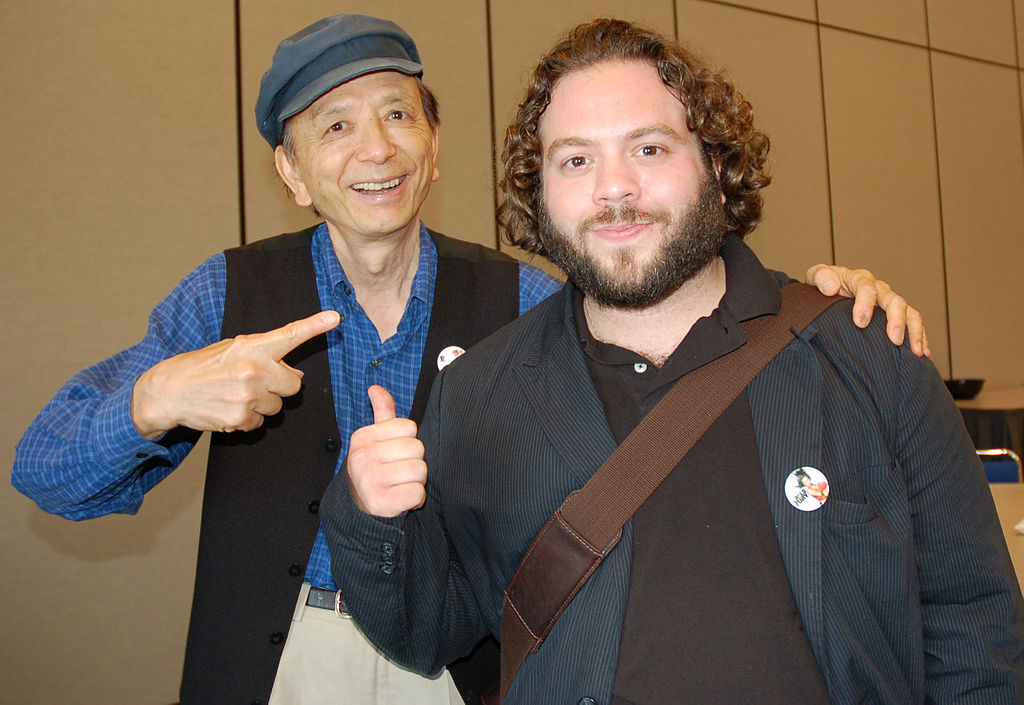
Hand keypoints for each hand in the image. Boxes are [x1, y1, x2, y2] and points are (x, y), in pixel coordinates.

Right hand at [131, 310, 340, 437]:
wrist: (168, 391)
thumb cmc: (203, 367)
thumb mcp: (232, 351)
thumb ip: (265, 358)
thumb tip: (296, 376)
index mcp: (251, 347)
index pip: (289, 334)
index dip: (314, 326)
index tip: (335, 317)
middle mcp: (253, 369)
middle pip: (294, 385)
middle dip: (280, 386)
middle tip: (255, 382)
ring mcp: (248, 396)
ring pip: (277, 407)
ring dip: (263, 404)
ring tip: (236, 395)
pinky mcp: (241, 419)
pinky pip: (261, 423)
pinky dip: (248, 420)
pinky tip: (229, 408)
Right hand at [347, 385, 427, 517]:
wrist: (362, 506)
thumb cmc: (375, 468)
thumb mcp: (376, 438)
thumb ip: (381, 412)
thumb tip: (375, 388)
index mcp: (363, 437)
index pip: (409, 427)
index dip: (408, 442)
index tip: (395, 454)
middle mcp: (362, 457)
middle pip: (417, 448)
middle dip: (414, 462)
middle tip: (399, 473)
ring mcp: (368, 480)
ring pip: (419, 471)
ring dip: (415, 482)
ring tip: (400, 485)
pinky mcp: (379, 502)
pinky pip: (417, 493)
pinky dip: (414, 499)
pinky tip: (401, 499)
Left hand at [805, 264, 929, 357]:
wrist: (828, 291)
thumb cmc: (823, 285)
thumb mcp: (815, 277)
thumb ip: (820, 277)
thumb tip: (831, 287)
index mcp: (858, 278)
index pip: (866, 287)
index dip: (865, 303)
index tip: (860, 322)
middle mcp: (878, 288)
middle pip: (893, 300)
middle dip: (896, 320)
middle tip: (894, 340)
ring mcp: (888, 301)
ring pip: (908, 312)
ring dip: (914, 331)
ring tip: (916, 351)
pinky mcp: (895, 314)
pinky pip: (913, 322)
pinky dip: (920, 337)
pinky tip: (923, 353)